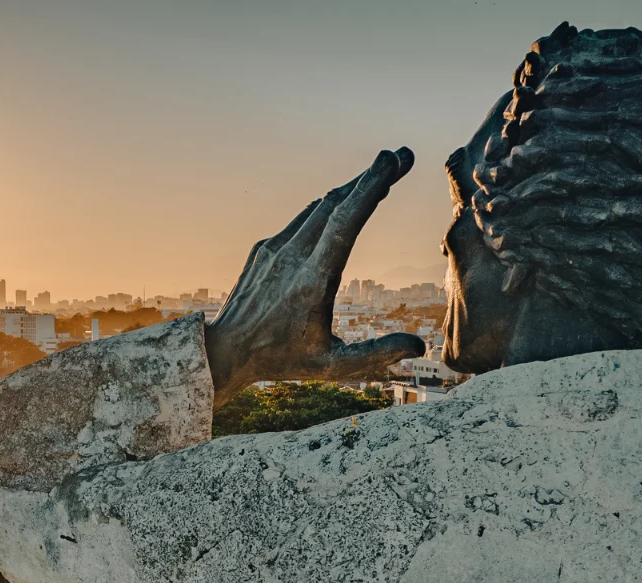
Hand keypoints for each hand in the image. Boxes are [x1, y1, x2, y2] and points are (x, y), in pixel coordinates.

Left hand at [204, 148, 426, 400]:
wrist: (224, 352)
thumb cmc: (281, 361)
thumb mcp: (331, 366)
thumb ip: (375, 355)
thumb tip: (417, 346)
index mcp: (312, 280)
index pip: (346, 221)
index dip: (371, 187)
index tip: (395, 162)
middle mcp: (292, 257)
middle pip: (336, 203)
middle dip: (371, 177)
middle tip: (402, 157)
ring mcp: (274, 249)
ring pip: (318, 207)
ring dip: (351, 189)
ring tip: (379, 175)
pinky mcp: (263, 248)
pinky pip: (302, 219)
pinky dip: (328, 207)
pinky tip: (342, 203)